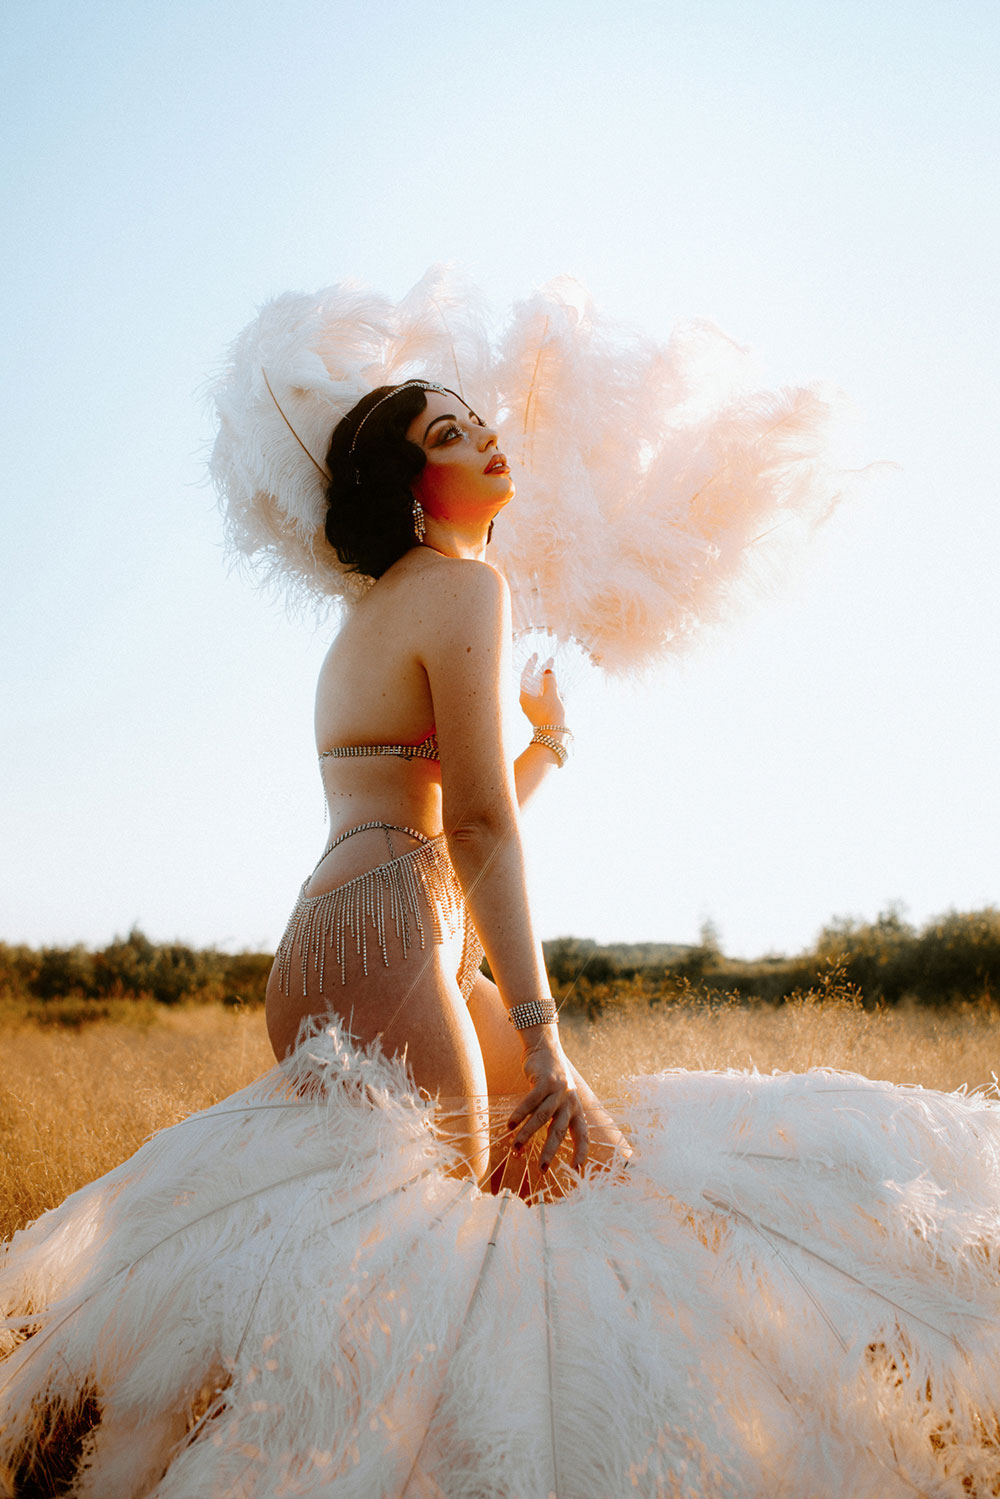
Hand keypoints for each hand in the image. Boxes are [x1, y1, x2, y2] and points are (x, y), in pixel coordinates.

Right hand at [506, 1025, 588, 1172]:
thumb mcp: (560, 1100)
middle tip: (542, 1169)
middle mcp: (569, 1101)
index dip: (581, 1152)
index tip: (577, 1170)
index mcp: (576, 1109)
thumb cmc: (550, 1082)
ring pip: (542, 1117)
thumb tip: (545, 1146)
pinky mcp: (544, 1082)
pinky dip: (520, 1114)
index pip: (582, 1135)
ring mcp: (558, 1091)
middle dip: (550, 1151)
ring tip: (516, 1148)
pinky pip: (531, 1101)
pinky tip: (510, 1125)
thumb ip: (554, 1119)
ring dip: (528, 1134)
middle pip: (560, 1131)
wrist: (545, 1050)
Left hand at [519, 654, 564, 729]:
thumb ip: (549, 680)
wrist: (554, 736)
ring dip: (547, 680)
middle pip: (534, 681)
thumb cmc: (551, 715)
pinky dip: (550, 690)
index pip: (526, 676)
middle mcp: (527, 701)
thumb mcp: (551, 694)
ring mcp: (534, 707)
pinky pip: (544, 697)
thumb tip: (547, 671)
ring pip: (540, 689)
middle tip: (550, 660)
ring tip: (555, 672)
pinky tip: (557, 687)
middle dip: (542, 671)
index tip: (536, 655)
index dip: (531, 664)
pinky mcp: (542, 712)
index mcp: (525, 696)